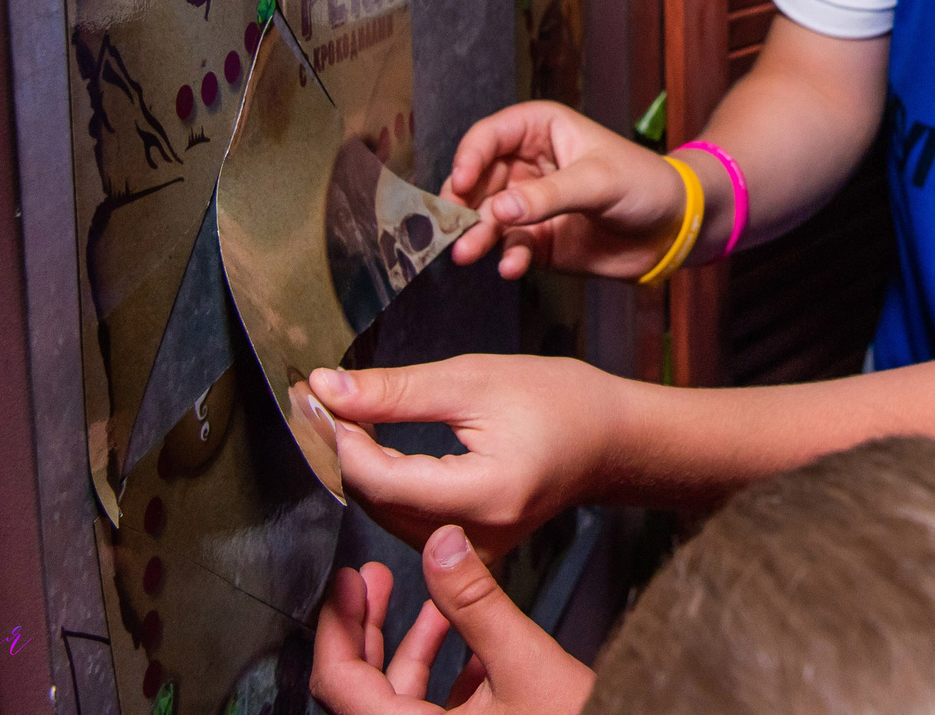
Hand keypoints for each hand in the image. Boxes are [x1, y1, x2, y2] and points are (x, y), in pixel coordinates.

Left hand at [310, 524, 595, 714]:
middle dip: (369, 626)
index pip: (339, 682)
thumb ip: (476, 602)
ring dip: (413, 644)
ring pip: (400, 697)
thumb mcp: (524, 663)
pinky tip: (469, 639)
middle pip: (361, 688)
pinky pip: (434, 710)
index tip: (346, 580)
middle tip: (372, 578)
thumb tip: (441, 543)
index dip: (336, 625)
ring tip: (431, 598)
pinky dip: (444, 672)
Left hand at [312, 355, 614, 559]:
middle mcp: (477, 539)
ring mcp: (475, 555)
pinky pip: (408, 522)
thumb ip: (395, 391)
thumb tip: (327, 387)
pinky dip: (389, 483)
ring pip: (386, 516)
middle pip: (378, 502)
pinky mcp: (471, 554)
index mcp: (485, 495)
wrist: (609, 440)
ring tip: (357, 417)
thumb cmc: (556, 401)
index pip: (381, 479)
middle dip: (348, 450)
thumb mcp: (473, 379)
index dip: (343, 438)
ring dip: (364, 467)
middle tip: (333, 400)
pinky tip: (385, 446)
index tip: (325, 397)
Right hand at [445, 102, 688, 280]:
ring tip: (468, 254)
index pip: (490, 136)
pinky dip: (506, 257)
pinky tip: (511, 267)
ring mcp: (530, 204)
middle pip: (479, 180)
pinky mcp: (538, 240)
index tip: (460, 184)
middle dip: (464, 205)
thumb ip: (547, 197)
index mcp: (541, 129)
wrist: (675, 228)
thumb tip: (497, 210)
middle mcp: (528, 164)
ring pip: (488, 217)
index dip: (469, 158)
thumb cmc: (644, 184)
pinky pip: (510, 247)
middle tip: (452, 228)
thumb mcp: (597, 182)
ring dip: (477, 236)